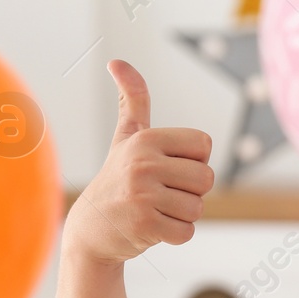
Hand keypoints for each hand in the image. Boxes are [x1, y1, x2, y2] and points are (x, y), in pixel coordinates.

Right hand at [65, 60, 215, 264]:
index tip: (167, 169)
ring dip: (182, 215)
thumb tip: (117, 62)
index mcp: (145, 139)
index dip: (193, 162)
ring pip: (197, 208)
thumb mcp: (126, 137)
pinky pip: (186, 232)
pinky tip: (151, 228)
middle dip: (191, 192)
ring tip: (155, 210)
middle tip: (162, 195)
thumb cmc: (119, 179)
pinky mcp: (144, 225)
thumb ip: (132, 100)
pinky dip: (175, 235)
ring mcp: (141, 195)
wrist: (91, 230)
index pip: (204, 146)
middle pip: (206, 179)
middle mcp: (142, 163)